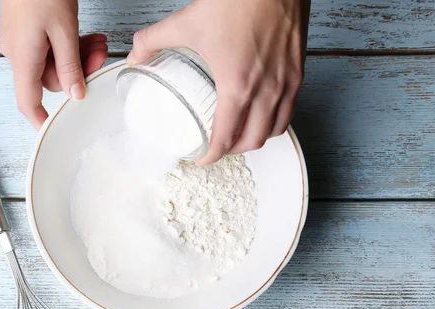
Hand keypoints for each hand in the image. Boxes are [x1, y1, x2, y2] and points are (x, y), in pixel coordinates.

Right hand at [0, 0, 107, 129]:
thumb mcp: (64, 31)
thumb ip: (70, 66)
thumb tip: (75, 93)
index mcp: (23, 58)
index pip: (28, 102)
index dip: (40, 119)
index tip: (53, 129)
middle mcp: (17, 52)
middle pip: (49, 79)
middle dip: (77, 70)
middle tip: (99, 54)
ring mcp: (20, 41)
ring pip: (52, 62)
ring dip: (76, 56)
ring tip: (96, 41)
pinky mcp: (25, 30)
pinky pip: (47, 47)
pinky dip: (66, 45)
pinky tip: (83, 36)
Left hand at [127, 0, 309, 164]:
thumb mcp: (186, 21)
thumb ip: (153, 40)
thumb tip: (136, 56)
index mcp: (238, 85)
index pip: (226, 138)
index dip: (212, 157)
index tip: (201, 159)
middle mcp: (267, 90)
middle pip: (253, 141)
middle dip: (232, 151)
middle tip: (216, 148)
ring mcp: (287, 81)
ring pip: (275, 129)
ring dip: (256, 139)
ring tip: (239, 135)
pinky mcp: (299, 70)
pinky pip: (290, 108)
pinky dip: (275, 119)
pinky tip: (262, 112)